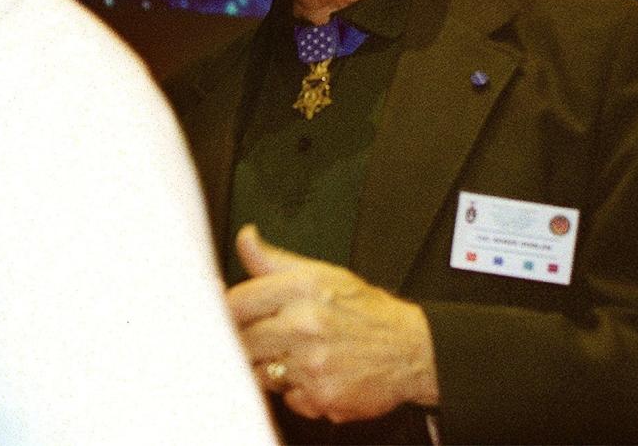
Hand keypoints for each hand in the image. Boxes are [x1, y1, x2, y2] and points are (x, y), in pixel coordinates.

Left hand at [227, 225, 439, 423]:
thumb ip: (274, 260)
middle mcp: (305, 324)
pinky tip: (313, 375)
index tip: (227, 314)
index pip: (237, 302)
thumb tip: (245, 238)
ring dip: (269, 367)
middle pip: (242, 340)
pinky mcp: (321, 397)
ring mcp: (312, 363)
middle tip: (264, 338)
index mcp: (302, 288)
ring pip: (259, 371)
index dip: (226, 310)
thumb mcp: (322, 273)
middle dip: (247, 341)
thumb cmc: (365, 310)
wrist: (411, 348)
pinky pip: (286, 399)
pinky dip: (295, 391)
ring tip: (294, 355)